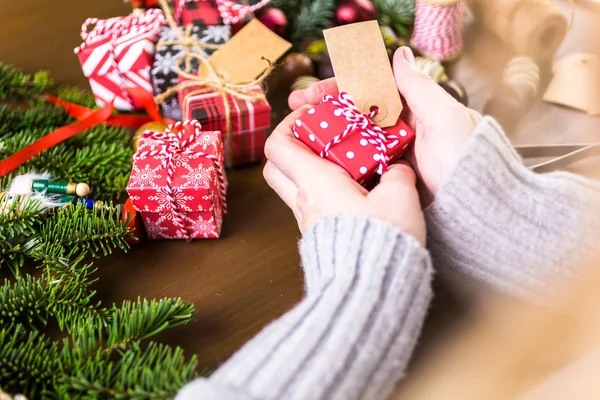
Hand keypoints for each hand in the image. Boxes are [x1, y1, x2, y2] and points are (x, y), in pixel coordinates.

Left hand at [263, 106, 425, 245]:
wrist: (371, 290)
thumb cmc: (380, 243)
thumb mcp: (399, 198)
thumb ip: (397, 174)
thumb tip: (397, 168)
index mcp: (316, 182)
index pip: (278, 145)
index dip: (287, 124)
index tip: (310, 115)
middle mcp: (305, 201)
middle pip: (276, 167)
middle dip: (292, 146)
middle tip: (320, 137)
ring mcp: (310, 221)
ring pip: (293, 187)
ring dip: (310, 171)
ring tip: (344, 162)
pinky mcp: (321, 236)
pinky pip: (312, 206)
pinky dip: (325, 192)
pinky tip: (354, 191)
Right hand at [288, 47, 481, 203]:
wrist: (474, 211)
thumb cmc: (465, 162)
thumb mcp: (444, 118)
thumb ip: (418, 87)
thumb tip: (399, 54)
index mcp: (415, 109)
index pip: (370, 88)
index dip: (338, 88)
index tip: (312, 93)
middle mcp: (402, 129)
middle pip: (356, 112)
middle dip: (324, 109)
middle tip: (295, 111)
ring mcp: (393, 155)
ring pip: (354, 137)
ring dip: (326, 133)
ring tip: (298, 134)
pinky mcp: (389, 178)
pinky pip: (359, 163)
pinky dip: (338, 158)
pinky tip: (318, 158)